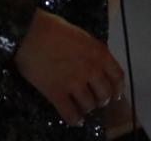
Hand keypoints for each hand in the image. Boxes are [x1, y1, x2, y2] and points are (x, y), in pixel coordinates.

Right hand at [14, 9, 124, 127]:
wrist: (31, 35)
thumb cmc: (56, 30)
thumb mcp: (84, 37)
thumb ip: (94, 53)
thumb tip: (98, 66)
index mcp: (100, 54)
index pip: (118, 76)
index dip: (118, 88)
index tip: (116, 94)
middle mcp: (92, 70)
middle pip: (105, 94)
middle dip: (102, 100)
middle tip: (97, 101)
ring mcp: (74, 83)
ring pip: (89, 105)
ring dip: (87, 108)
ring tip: (83, 107)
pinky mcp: (56, 93)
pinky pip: (70, 113)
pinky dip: (74, 119)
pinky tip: (75, 120)